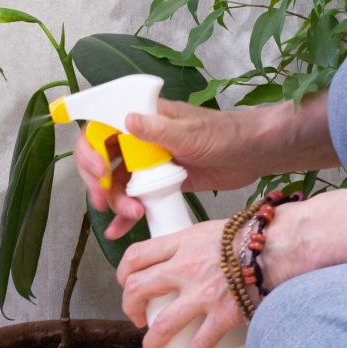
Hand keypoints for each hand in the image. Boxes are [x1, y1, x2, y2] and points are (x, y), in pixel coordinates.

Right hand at [73, 99, 261, 238]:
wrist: (255, 154)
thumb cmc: (226, 133)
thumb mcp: (191, 132)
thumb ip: (159, 130)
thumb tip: (127, 120)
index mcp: (143, 118)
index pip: (101, 129)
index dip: (91, 150)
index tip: (100, 171)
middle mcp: (140, 140)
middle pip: (102, 159)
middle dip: (98, 182)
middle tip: (104, 201)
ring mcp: (148, 164)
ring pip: (116, 183)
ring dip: (115, 201)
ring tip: (132, 214)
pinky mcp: (159, 184)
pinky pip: (134, 199)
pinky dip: (125, 215)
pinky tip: (118, 230)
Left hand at [116, 220, 247, 347]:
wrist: (281, 245)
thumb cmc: (250, 235)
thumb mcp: (209, 229)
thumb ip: (189, 244)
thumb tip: (176, 256)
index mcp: (181, 244)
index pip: (136, 256)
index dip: (123, 273)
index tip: (126, 283)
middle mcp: (186, 268)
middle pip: (139, 289)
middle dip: (130, 306)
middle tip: (135, 315)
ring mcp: (203, 294)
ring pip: (163, 323)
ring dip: (151, 340)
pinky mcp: (224, 315)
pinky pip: (199, 344)